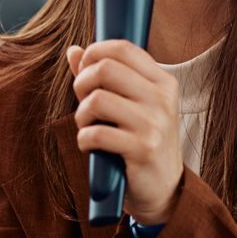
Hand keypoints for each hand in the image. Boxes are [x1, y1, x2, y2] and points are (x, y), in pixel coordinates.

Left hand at [66, 42, 183, 224]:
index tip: (85, 71)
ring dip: (81, 115)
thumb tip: (73, 50)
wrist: (163, 189)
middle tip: (83, 103)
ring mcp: (154, 124)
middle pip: (105, 69)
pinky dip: (84, 139)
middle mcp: (162, 99)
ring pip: (97, 100)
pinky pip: (96, 133)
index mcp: (163, 82)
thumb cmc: (140, 141)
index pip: (122, 48)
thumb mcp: (130, 105)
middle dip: (82, 84)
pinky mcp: (142, 149)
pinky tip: (90, 145)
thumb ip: (102, 77)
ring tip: (87, 126)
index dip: (94, 53)